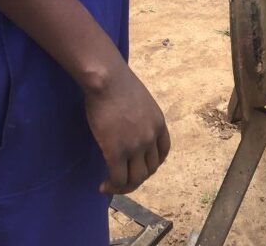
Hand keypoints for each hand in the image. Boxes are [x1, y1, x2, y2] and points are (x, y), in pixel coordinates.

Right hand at [84, 64, 170, 194]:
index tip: (139, 165)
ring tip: (111, 184)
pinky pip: (118, 179)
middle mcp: (151, 137)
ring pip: (136, 179)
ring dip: (124, 186)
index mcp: (158, 123)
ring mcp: (135, 146)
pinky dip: (112, 187)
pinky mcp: (116, 152)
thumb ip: (141, 117)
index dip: (152, 163)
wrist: (106, 78)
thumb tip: (131, 127)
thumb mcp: (140, 100)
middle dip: (137, 175)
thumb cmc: (117, 82)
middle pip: (150, 169)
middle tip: (122, 175)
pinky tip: (103, 185)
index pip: (163, 153)